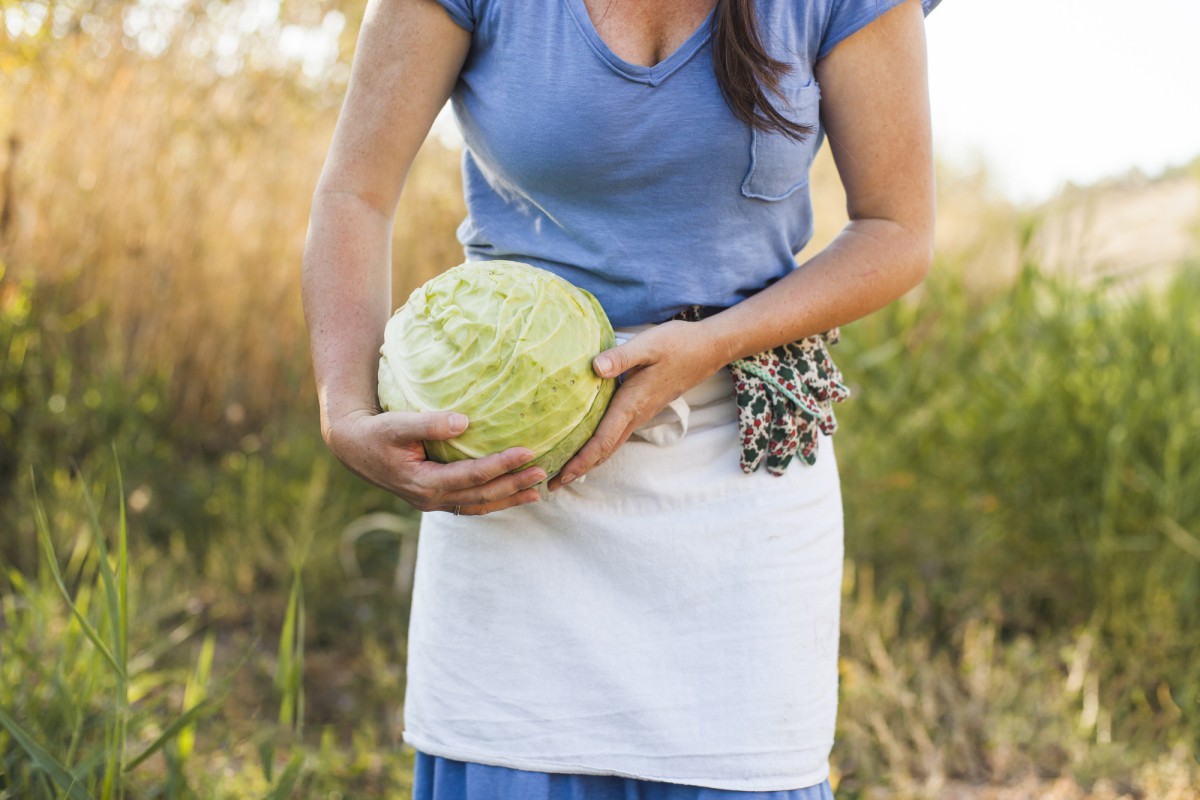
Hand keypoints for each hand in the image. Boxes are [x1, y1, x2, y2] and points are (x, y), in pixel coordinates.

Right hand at [325, 408, 544, 515]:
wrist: (353, 447)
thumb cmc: (375, 432)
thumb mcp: (397, 424)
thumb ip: (430, 423)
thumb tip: (465, 421)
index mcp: (424, 482)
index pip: (472, 475)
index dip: (501, 465)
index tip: (528, 452)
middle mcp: (430, 499)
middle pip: (481, 495)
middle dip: (513, 485)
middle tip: (543, 474)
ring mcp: (433, 502)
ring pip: (478, 504)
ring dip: (508, 499)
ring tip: (537, 492)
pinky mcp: (435, 498)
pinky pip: (470, 502)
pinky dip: (493, 499)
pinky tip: (512, 493)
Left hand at [548, 320, 727, 490]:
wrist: (708, 349)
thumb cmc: (677, 344)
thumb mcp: (648, 345)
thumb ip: (621, 357)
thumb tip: (596, 368)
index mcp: (631, 403)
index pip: (602, 440)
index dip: (581, 460)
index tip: (560, 477)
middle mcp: (636, 415)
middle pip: (604, 451)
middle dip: (578, 469)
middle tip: (552, 485)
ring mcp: (641, 413)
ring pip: (611, 444)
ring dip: (588, 460)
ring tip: (564, 471)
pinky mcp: (643, 407)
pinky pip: (617, 434)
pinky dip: (600, 446)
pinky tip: (588, 445)